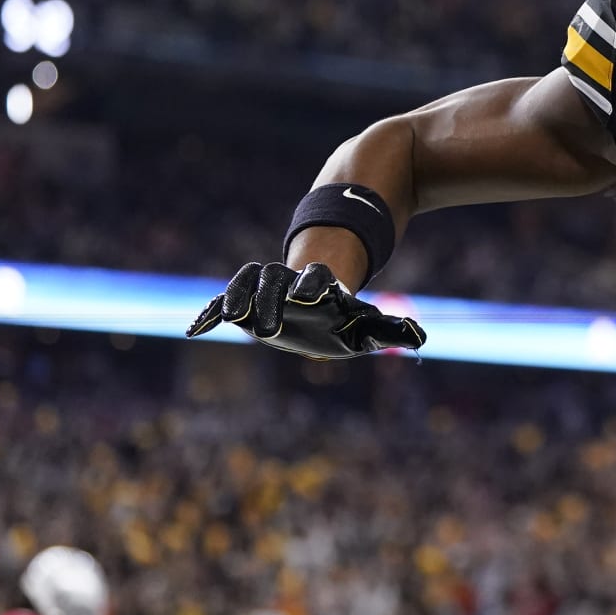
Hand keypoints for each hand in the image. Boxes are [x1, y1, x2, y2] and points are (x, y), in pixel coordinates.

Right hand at [186, 262, 426, 359]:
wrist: (315, 310)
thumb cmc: (342, 322)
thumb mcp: (366, 330)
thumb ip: (389, 331)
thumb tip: (420, 338)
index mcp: (320, 286)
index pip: (317, 276)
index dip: (315, 282)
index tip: (312, 296)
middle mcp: (289, 284)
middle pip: (276, 277)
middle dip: (271, 297)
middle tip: (270, 326)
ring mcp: (264, 291)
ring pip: (247, 281)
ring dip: (238, 296)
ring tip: (233, 319)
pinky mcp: (242, 305)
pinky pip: (222, 303)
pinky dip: (209, 313)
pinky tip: (195, 330)